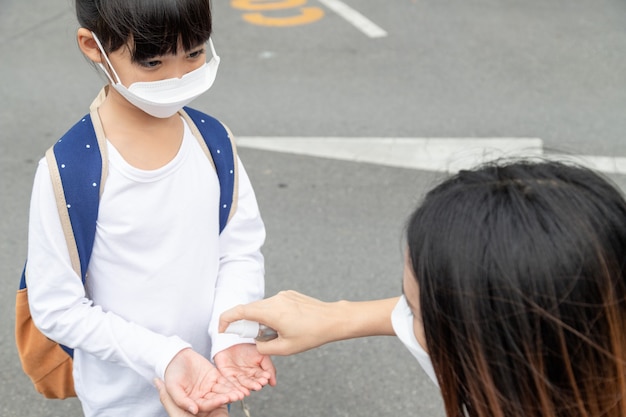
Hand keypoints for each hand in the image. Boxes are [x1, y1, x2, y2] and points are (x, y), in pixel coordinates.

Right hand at [164, 348, 244, 413]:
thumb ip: (182, 400)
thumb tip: (194, 410)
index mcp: (193, 402)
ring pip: (223, 391)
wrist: (175, 357)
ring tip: (242, 392)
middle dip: (227, 398)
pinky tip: (240, 384)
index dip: (215, 403)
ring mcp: (210, 387)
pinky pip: (224, 381)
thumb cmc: (171, 374)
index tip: (224, 399)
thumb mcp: (173, 388)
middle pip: (217, 399)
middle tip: (238, 396)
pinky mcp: (215, 377)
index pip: (206, 405)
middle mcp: (203, 396)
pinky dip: (232, 383)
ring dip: (232, 392)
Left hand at [214, 343, 276, 393]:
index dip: (263, 378)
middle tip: (259, 385)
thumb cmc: (248, 346)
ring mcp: (238, 376)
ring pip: (243, 384)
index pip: (260, 377)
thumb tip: (273, 383)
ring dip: (247, 388)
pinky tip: (241, 390)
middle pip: (252, 382)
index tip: (266, 378)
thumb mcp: (262, 354)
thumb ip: (269, 367)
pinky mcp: (228, 376)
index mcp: (256, 372)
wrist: (234, 339)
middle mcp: (247, 376)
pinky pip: (232, 383)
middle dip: (255, 384)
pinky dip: (236, 388)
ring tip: (250, 389)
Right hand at [219, 290, 335, 354]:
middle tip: (256, 338)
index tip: (222, 329)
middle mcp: (275, 299)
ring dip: (262, 320)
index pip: (240, 311)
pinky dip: (273, 315)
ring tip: (279, 333)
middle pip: (250, 310)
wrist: (332, 319)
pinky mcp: (289, 295)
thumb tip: (256, 343)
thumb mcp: (285, 348)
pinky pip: (274, 305)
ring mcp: (282, 295)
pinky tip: (287, 325)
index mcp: (271, 312)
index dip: (226, 319)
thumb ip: (264, 347)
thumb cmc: (312, 334)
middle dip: (248, 324)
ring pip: (262, 308)